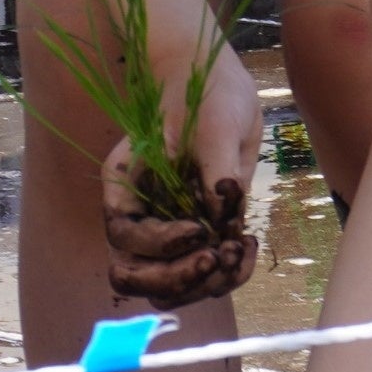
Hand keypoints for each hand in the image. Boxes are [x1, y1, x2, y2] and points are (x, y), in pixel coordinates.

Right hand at [101, 41, 259, 305]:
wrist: (216, 84)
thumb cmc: (205, 93)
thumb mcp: (216, 123)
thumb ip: (217, 168)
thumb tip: (223, 215)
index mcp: (126, 182)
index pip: (124, 235)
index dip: (159, 244)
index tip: (200, 230)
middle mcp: (140, 214)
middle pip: (134, 276)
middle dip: (177, 279)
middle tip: (217, 258)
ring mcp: (166, 230)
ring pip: (167, 288)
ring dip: (204, 284)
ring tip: (239, 251)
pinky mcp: (197, 236)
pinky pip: (202, 274)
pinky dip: (226, 273)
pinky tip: (247, 245)